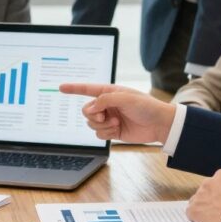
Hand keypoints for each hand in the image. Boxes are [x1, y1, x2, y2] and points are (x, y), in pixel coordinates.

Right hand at [59, 83, 175, 143]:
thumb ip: (104, 100)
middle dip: (92, 115)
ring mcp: (109, 118)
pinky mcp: (112, 131)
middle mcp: (107, 105)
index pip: (87, 89)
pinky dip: (105, 133)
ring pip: (91, 124)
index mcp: (109, 92)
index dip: (73, 88)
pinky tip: (116, 130)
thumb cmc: (146, 107)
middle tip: (103, 116)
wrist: (159, 124)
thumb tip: (90, 109)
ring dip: (101, 125)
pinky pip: (98, 134)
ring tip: (115, 124)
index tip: (60, 88)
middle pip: (86, 110)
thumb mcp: (125, 98)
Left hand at [185, 169, 220, 221]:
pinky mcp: (194, 209)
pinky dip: (197, 219)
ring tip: (215, 219)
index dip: (220, 194)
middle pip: (205, 191)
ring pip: (197, 202)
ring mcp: (199, 196)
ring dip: (203, 209)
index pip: (216, 183)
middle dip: (210, 200)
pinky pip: (191, 213)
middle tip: (220, 211)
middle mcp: (208, 182)